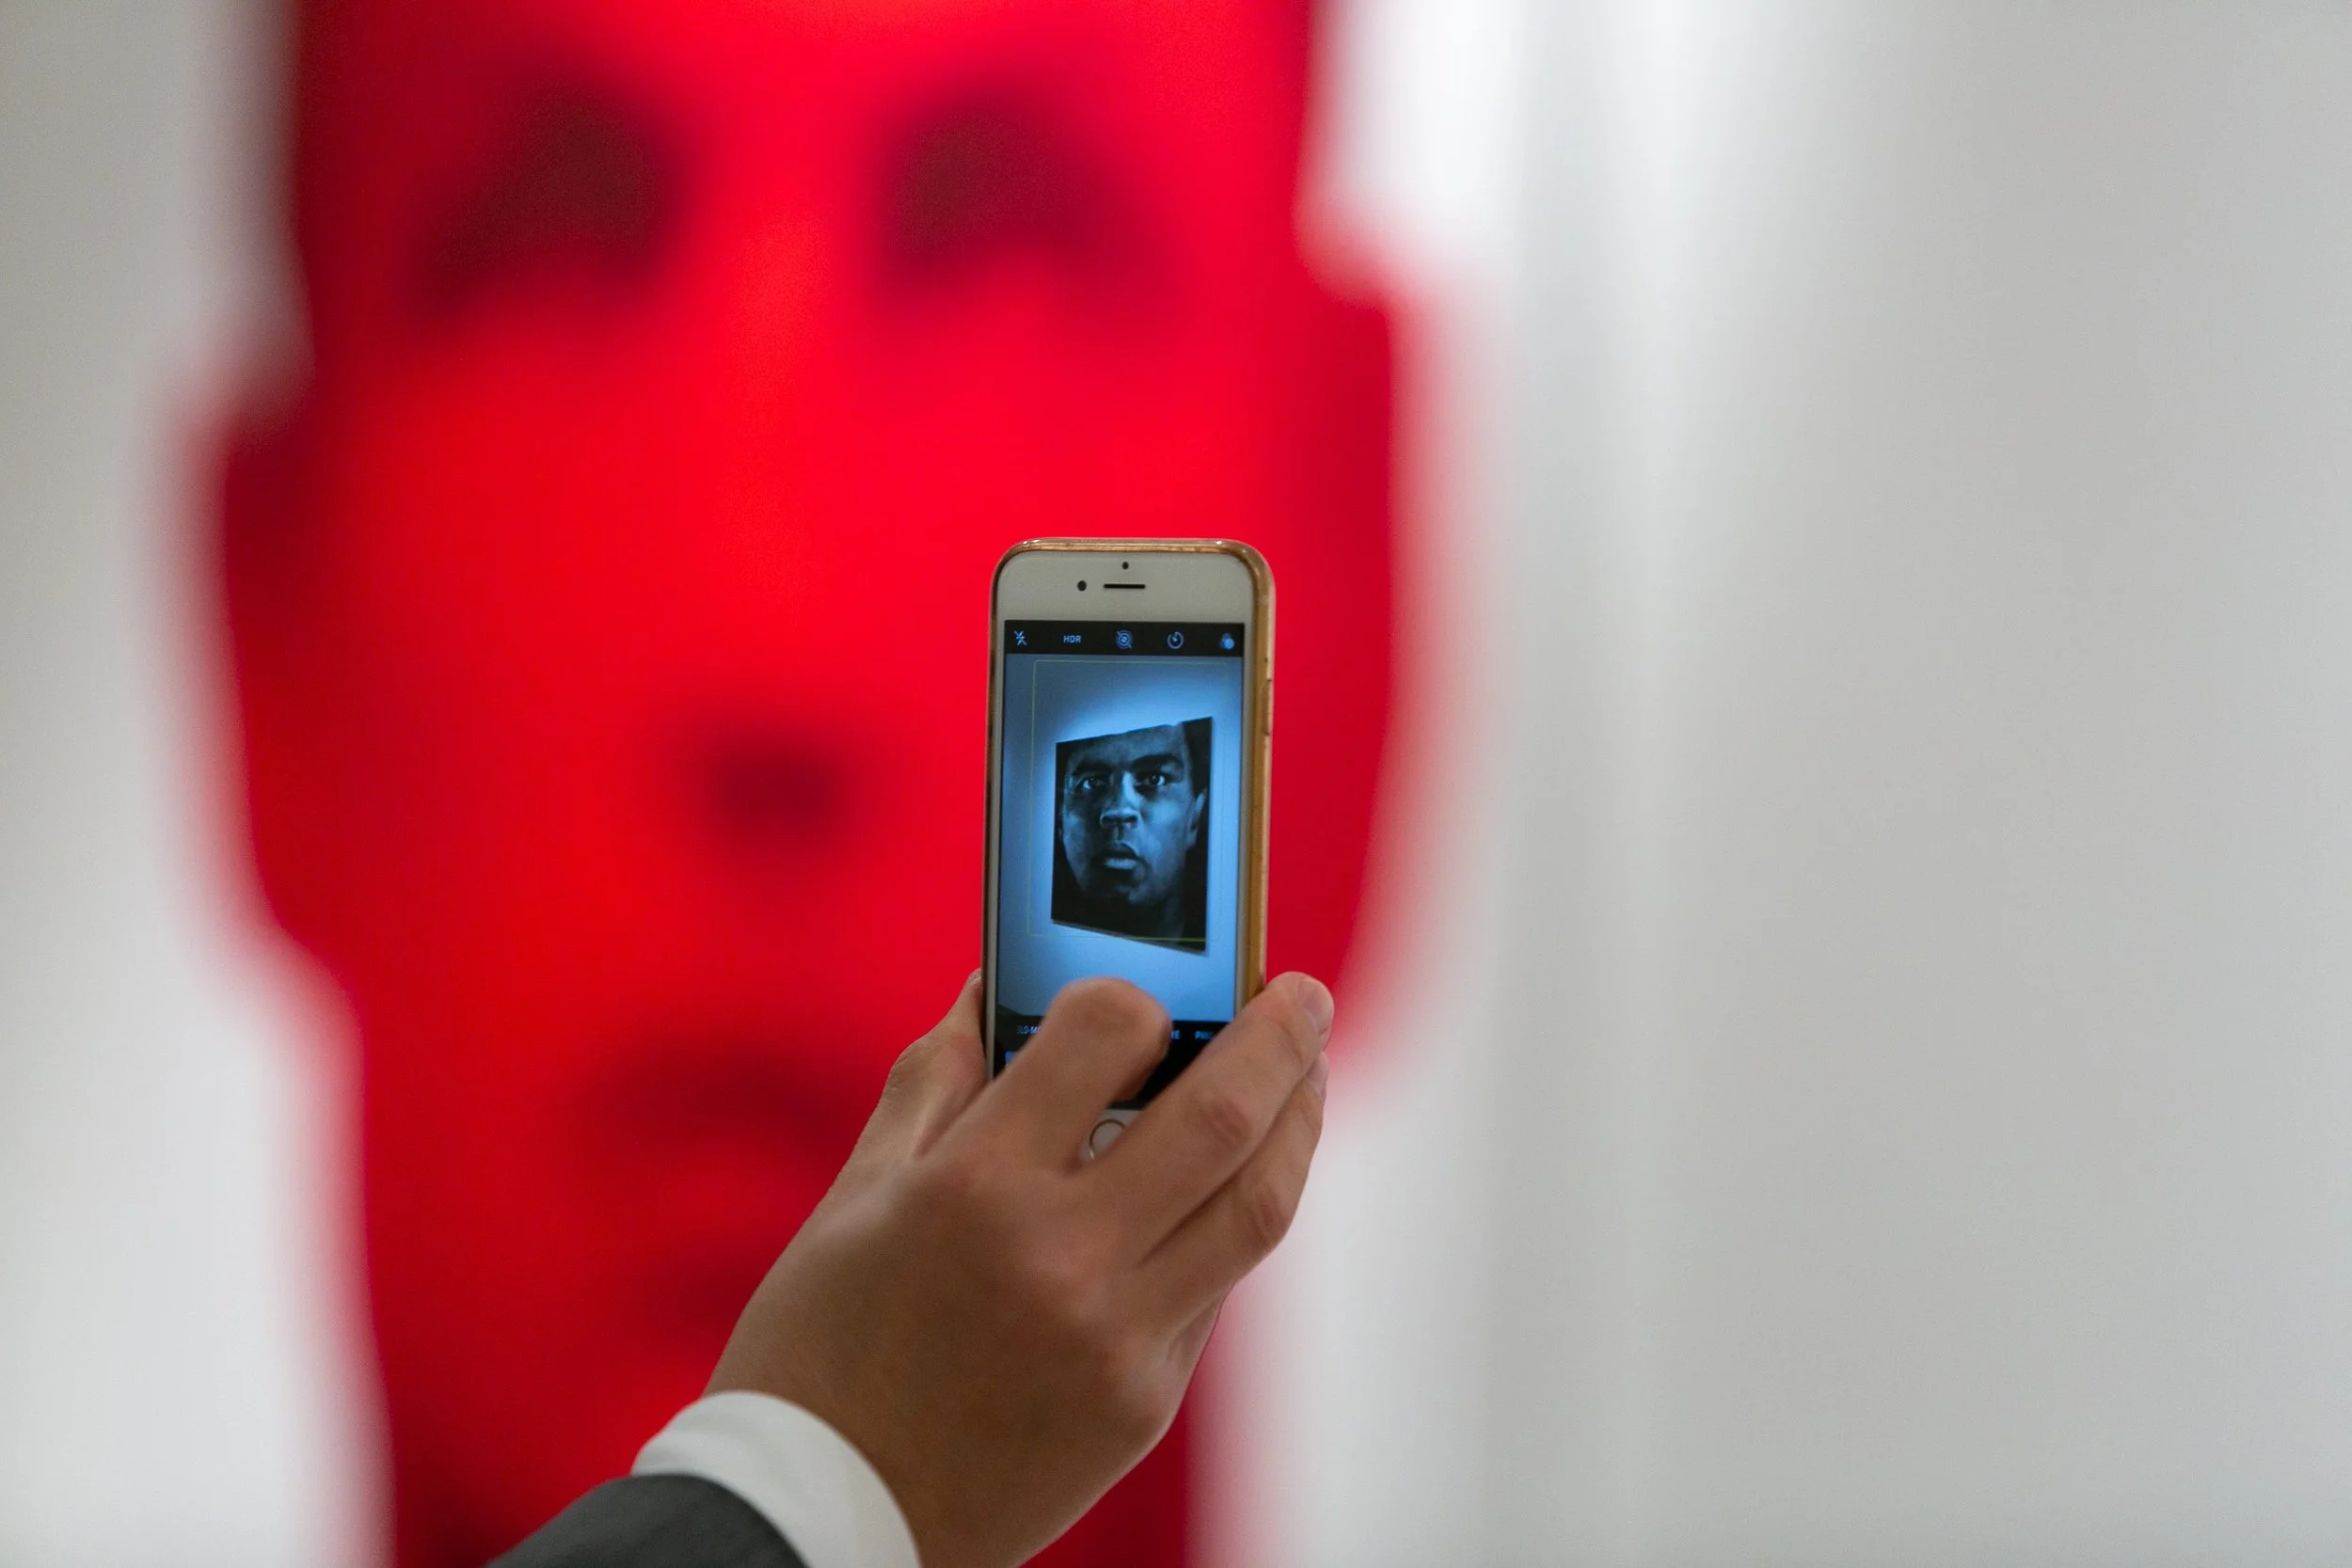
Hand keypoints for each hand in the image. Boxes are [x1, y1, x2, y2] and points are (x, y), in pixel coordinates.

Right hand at [706, 970, 1332, 1567]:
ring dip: (1296, 1125)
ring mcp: (1117, 1339)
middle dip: (1282, 1035)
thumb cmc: (818, 1350)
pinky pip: (1216, 1286)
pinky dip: (1232, 1217)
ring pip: (1258, 1206)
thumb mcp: (857, 1195)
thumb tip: (993, 985)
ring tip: (1304, 1078)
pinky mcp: (1143, 1403)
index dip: (1135, 992)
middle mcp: (1063, 1257)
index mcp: (975, 1187)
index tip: (1144, 989)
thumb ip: (936, 1077)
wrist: (818, 1521)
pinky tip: (1226, 1181)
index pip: (1107, 1031)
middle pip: (1225, 1114)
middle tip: (1304, 994)